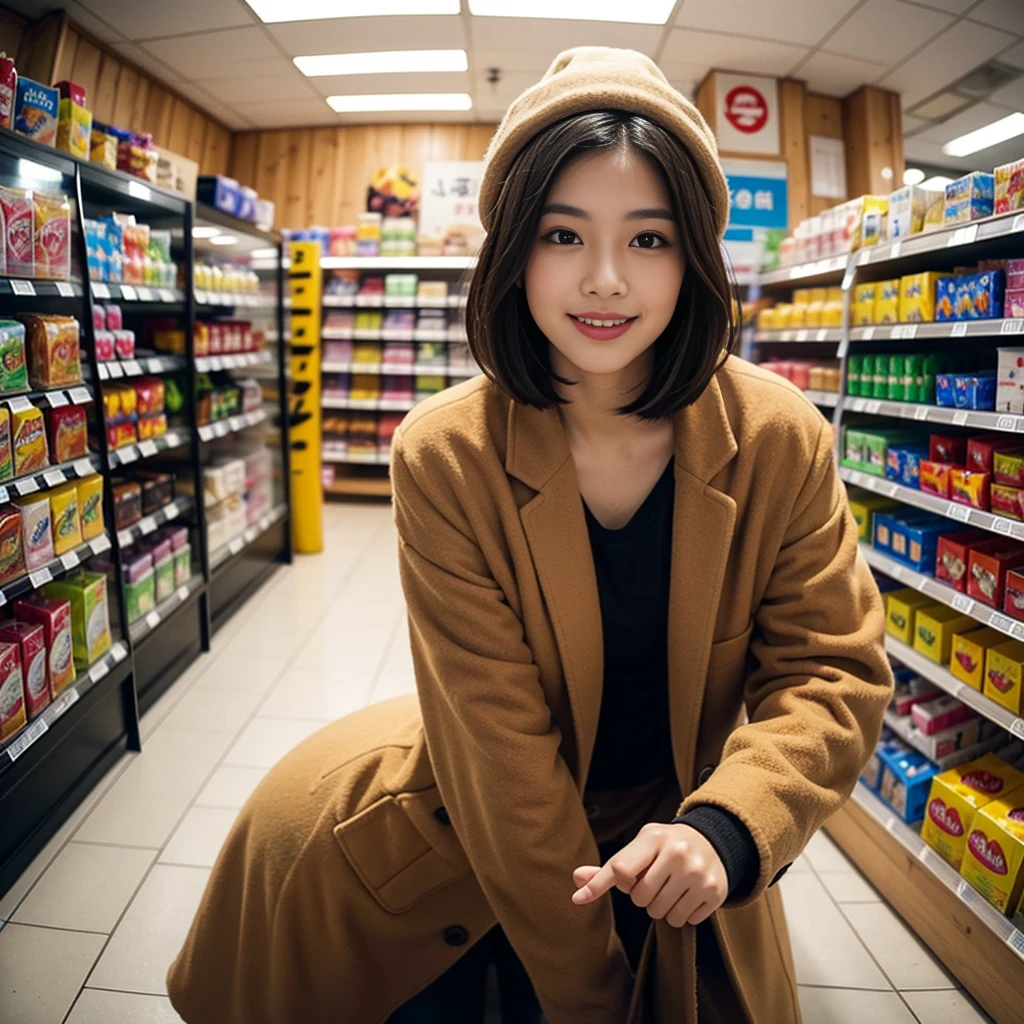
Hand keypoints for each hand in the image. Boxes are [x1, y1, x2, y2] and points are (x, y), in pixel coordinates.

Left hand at [571, 823, 727, 927]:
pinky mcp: (714, 892)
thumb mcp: (638, 848)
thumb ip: (609, 868)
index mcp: (653, 838)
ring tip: (671, 888)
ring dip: (661, 908)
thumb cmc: (664, 847)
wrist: (711, 842)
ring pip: (662, 914)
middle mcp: (677, 853)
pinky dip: (682, 914)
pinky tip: (688, 894)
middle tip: (655, 881)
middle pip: (640, 898)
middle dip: (643, 896)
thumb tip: (576, 881)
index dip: (613, 884)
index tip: (600, 891)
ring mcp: (698, 873)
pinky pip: (685, 921)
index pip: (620, 870)